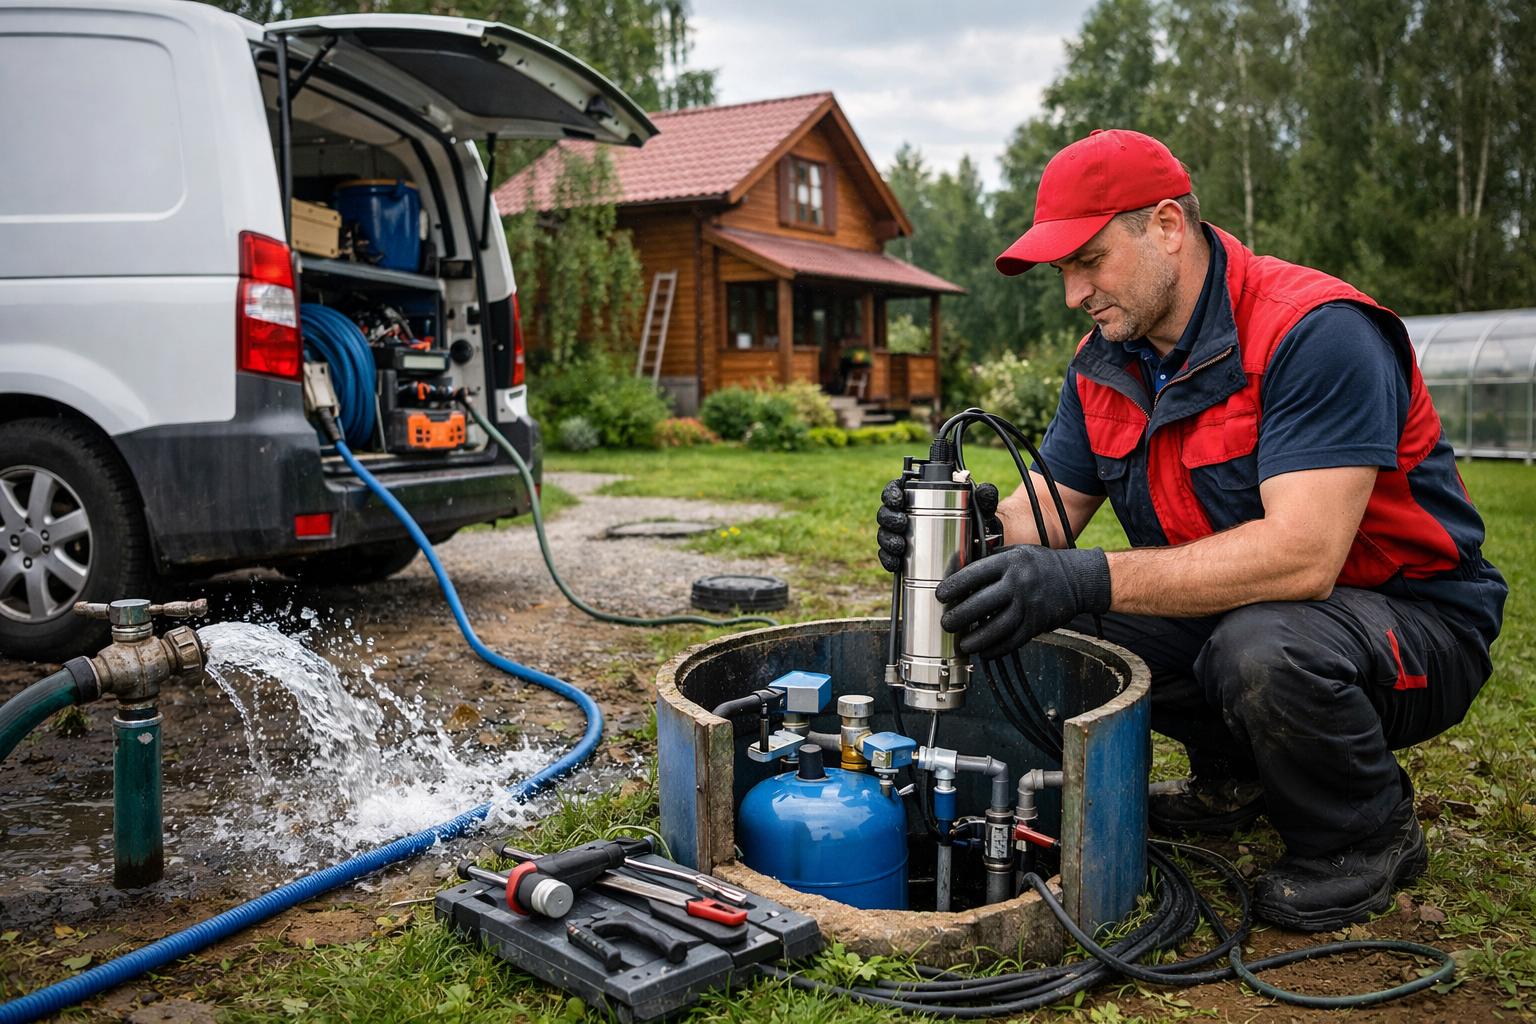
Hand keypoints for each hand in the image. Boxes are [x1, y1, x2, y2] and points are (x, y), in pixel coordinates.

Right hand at [876, 479, 1001, 572]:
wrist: (977, 551)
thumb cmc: (975, 523)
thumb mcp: (981, 510)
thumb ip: (985, 498)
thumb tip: (985, 490)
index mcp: (918, 496)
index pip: (897, 489)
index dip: (892, 493)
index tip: (899, 499)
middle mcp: (906, 515)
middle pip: (887, 512)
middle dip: (889, 518)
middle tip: (901, 524)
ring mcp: (902, 536)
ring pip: (885, 534)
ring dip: (887, 540)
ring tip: (899, 546)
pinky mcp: (902, 556)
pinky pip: (888, 557)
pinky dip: (889, 560)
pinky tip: (895, 564)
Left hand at [934, 545, 1110, 659]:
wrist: (1077, 579)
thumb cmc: (1040, 565)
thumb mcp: (1017, 552)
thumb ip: (990, 560)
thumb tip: (958, 571)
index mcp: (1010, 562)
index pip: (974, 574)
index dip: (954, 585)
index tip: (940, 595)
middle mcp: (1019, 583)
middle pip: (981, 603)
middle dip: (959, 616)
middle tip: (946, 624)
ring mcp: (1029, 605)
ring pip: (997, 627)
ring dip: (976, 639)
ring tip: (962, 644)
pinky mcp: (1037, 624)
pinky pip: (1013, 640)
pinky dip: (996, 648)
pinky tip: (984, 652)